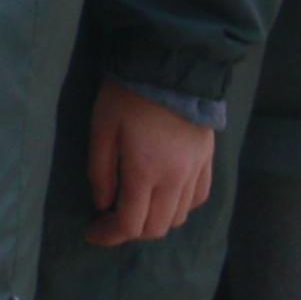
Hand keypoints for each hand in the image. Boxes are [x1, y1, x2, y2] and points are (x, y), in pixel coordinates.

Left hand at [85, 83, 218, 247]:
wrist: (170, 64)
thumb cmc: (127, 94)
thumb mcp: (102, 129)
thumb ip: (100, 171)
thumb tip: (102, 204)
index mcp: (145, 172)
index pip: (130, 224)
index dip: (109, 235)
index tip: (92, 232)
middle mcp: (175, 179)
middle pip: (156, 228)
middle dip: (130, 231)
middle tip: (110, 220)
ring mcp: (195, 171)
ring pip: (178, 217)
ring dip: (154, 221)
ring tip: (135, 208)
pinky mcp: (207, 159)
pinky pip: (198, 198)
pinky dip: (180, 207)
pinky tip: (165, 197)